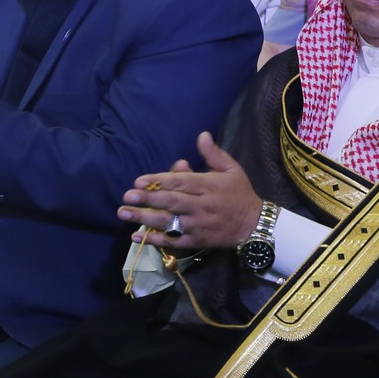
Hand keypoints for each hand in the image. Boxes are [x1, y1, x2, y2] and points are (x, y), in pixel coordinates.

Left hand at [118, 132, 264, 250]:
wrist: (254, 225)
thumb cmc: (240, 194)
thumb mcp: (231, 169)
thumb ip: (213, 154)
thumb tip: (201, 135)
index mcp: (209, 186)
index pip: (180, 182)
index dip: (159, 181)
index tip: (139, 180)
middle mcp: (201, 206)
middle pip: (171, 202)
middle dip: (147, 199)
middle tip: (126, 196)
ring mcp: (198, 225)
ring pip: (169, 222)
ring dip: (144, 218)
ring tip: (124, 213)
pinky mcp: (196, 241)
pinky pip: (173, 241)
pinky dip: (155, 240)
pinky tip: (137, 236)